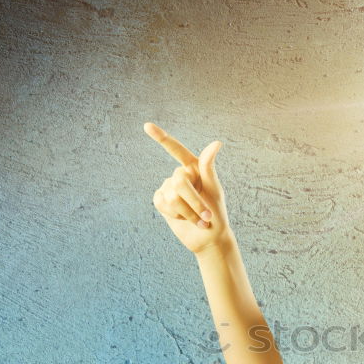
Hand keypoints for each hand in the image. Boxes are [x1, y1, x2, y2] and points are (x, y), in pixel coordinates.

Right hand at [145, 122, 230, 254]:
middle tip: (206, 216)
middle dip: (194, 201)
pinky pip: (162, 203)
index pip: (176, 150)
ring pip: (171, 196)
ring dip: (188, 212)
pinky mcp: (161, 200)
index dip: (162, 138)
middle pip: (179, 182)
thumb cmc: (217, 214)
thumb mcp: (215, 190)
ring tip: (198, 219)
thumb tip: (216, 143)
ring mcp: (168, 187)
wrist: (208, 238)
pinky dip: (176, 214)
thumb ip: (209, 167)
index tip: (147, 126)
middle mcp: (180, 175)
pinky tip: (183, 218)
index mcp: (194, 168)